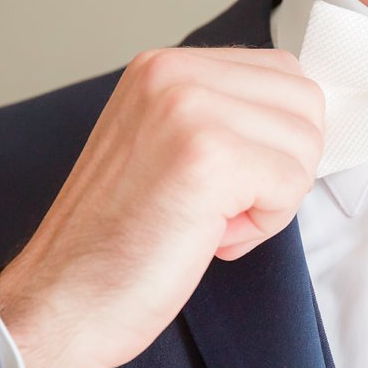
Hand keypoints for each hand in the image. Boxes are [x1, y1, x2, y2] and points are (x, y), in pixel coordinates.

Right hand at [0, 46, 323, 367]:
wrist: (61, 301)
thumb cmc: (115, 242)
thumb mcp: (163, 146)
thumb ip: (220, 116)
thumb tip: (303, 118)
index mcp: (163, 65)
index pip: (282, 72)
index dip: (274, 140)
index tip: (223, 181)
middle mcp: (173, 71)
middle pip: (305, 102)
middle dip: (282, 165)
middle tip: (218, 207)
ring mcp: (189, 108)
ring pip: (306, 143)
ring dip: (271, 198)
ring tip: (207, 221)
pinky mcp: (208, 156)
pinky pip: (292, 183)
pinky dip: (263, 225)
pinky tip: (209, 237)